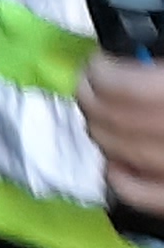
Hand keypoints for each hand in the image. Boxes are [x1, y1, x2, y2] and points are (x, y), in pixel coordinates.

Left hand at [81, 51, 163, 219]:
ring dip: (101, 133)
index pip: (128, 88)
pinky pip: (143, 195)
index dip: (102, 74)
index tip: (96, 63)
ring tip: (99, 116)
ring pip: (124, 154)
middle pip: (119, 120)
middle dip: (94, 101)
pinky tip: (113, 163)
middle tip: (89, 86)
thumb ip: (157, 65)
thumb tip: (138, 53)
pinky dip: (120, 180)